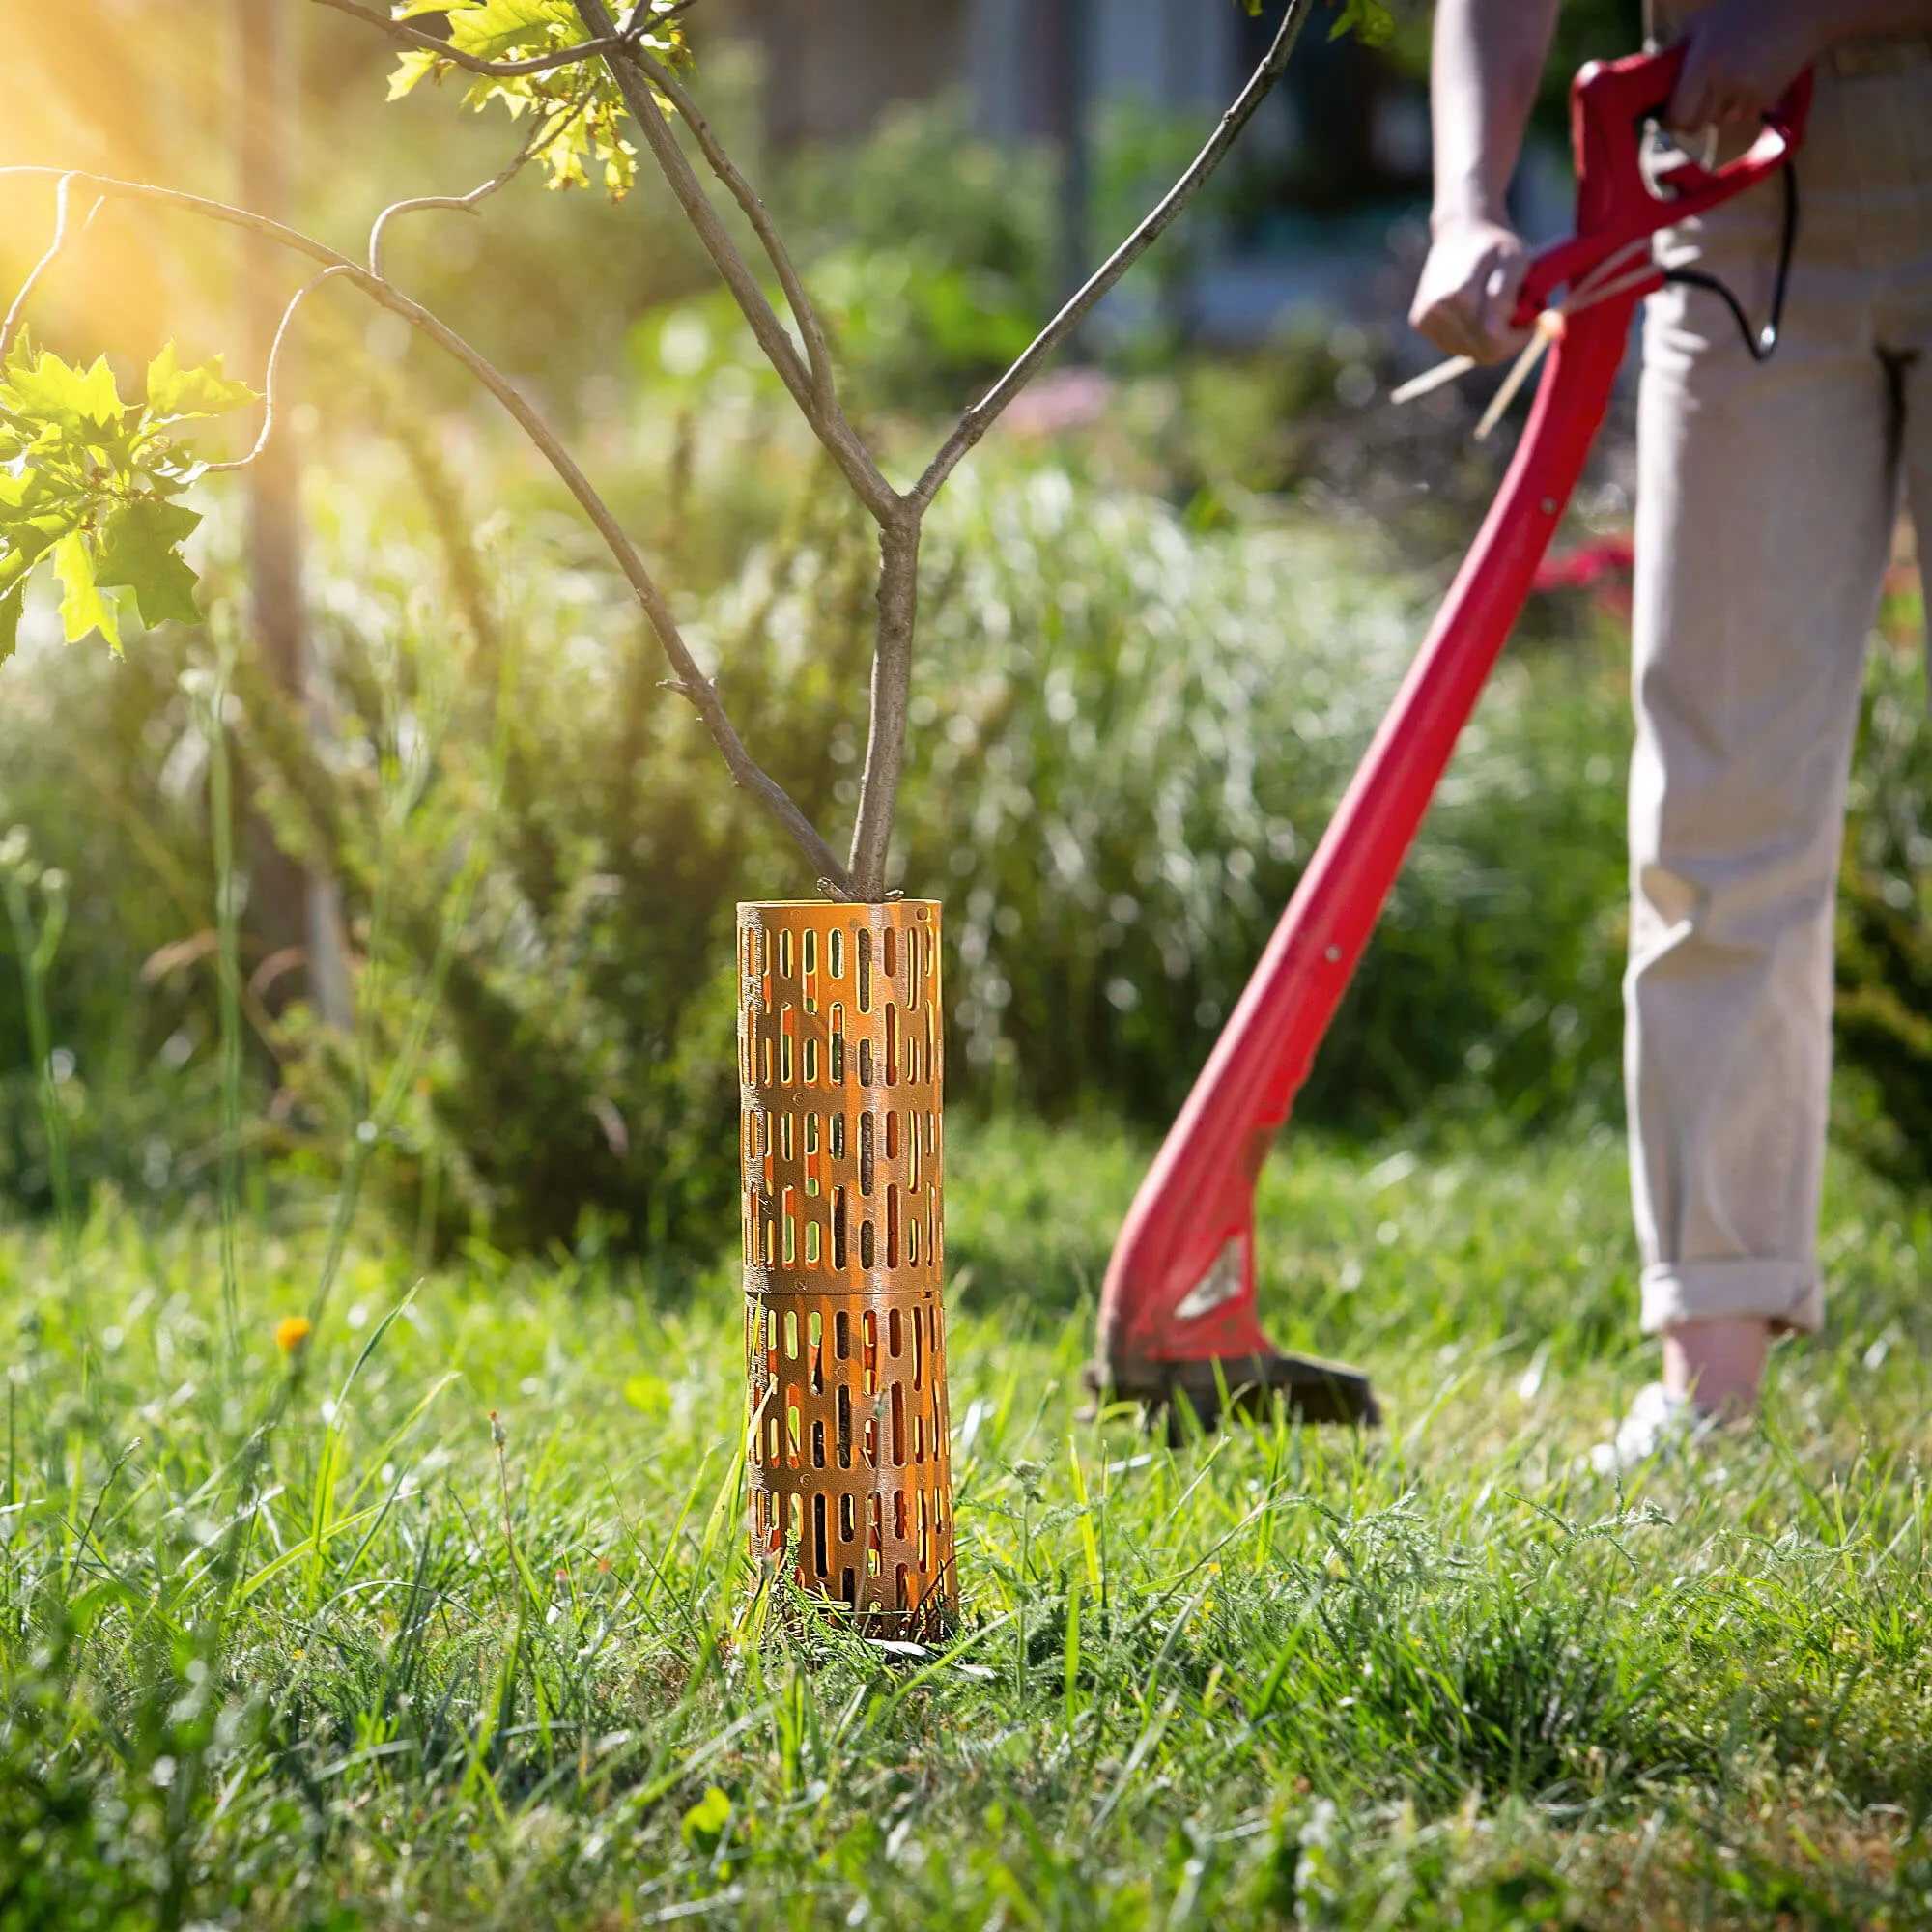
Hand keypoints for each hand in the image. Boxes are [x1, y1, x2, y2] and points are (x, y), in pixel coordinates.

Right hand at [1408, 213, 1532, 364]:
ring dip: (1487, 338)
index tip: (1531, 318)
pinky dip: (1470, 335)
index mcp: (1461, 297)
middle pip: (1481, 352)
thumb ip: (1509, 295)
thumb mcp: (1516, 260)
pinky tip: (1474, 311)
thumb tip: (1497, 329)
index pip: (1494, 344)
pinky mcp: (1419, 322)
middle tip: (1516, 312)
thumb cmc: (1495, 245)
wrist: (1461, 230)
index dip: (1518, 337)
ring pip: (1468, 351)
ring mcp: (1425, 319)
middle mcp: (1437, 311)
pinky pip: (1454, 344)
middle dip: (1505, 338)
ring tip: (1492, 308)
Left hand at [1666, 0, 1822, 130]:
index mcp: (1703, 65)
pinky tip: (1748, 79)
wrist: (1802, 9)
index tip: (1668, 116)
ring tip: (1727, 81)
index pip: (1677, 116)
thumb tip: (1650, 77)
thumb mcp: (1703, 21)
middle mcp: (1723, 85)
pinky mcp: (1765, 100)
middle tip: (1693, 102)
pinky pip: (1742, 115)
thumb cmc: (1746, 9)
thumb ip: (1675, 50)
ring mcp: (1746, 95)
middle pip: (1695, 125)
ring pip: (1719, 122)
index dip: (1670, 121)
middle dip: (1691, 117)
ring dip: (1717, 110)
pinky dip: (1739, 105)